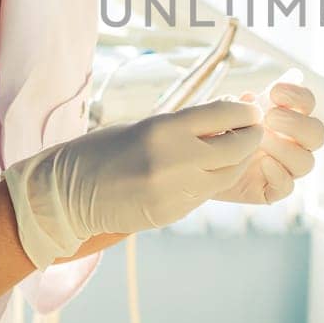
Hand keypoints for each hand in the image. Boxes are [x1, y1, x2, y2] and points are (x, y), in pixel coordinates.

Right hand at [4, 99, 263, 267]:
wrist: (70, 194)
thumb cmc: (105, 150)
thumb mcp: (147, 126)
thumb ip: (187, 124)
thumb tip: (230, 115)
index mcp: (165, 129)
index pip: (225, 114)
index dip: (245, 112)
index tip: (251, 110)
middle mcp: (176, 159)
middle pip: (237, 147)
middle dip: (251, 136)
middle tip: (253, 129)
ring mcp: (178, 190)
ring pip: (229, 173)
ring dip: (239, 159)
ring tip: (236, 147)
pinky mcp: (175, 212)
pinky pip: (208, 191)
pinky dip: (216, 177)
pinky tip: (211, 168)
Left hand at [213, 69, 323, 204]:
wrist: (195, 162)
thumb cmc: (217, 130)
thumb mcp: (229, 112)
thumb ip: (251, 101)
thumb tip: (272, 87)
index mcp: (288, 118)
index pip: (307, 104)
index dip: (298, 96)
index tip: (275, 91)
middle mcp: (292, 143)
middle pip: (317, 134)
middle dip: (297, 124)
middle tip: (271, 117)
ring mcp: (284, 168)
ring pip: (306, 162)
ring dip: (286, 149)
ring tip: (261, 141)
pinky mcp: (272, 190)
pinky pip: (287, 187)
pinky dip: (279, 174)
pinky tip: (263, 163)